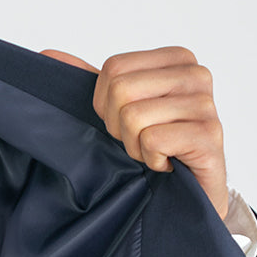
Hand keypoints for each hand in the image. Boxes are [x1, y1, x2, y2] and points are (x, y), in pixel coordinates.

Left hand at [39, 46, 229, 220]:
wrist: (191, 200)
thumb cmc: (159, 154)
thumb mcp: (122, 114)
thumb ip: (93, 83)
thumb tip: (46, 56)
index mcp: (177, 61)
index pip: (114, 69)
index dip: (106, 106)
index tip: (126, 127)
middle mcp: (196, 76)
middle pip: (122, 91)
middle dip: (121, 129)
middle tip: (142, 145)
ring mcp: (207, 105)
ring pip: (135, 118)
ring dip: (137, 148)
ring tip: (157, 156)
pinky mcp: (210, 136)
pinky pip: (154, 140)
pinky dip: (153, 161)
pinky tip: (169, 166)